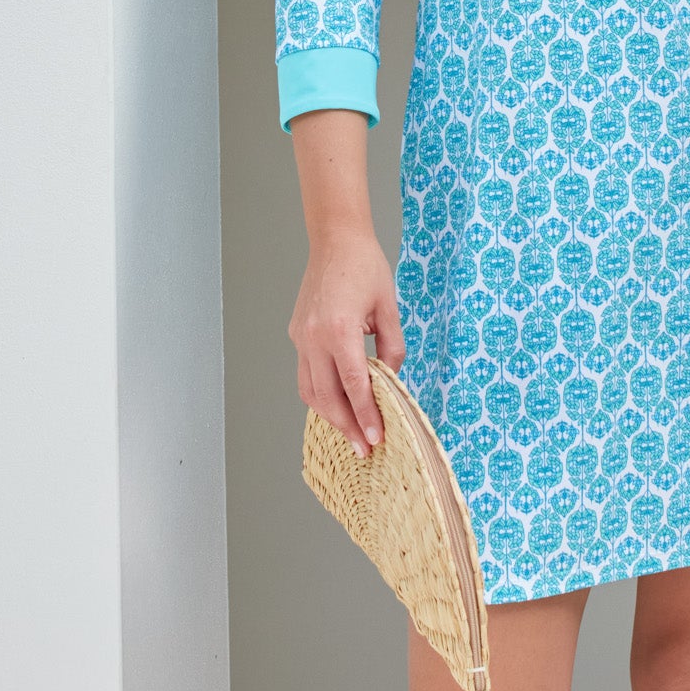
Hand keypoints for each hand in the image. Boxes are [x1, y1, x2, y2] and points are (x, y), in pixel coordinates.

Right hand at [288, 227, 405, 457]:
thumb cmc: (366, 267)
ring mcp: (301, 337)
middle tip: (364, 450)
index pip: (354, 385)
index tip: (376, 439)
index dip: (366, 415)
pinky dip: (319, 394)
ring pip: (310, 390)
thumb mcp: (389, 307)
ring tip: (351, 434)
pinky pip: (305, 373)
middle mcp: (314, 337)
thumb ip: (393, 347)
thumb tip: (392, 380)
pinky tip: (336, 404)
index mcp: (339, 330)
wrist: (336, 240)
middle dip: (347, 426)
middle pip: (327, 397)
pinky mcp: (297, 334)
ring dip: (330, 416)